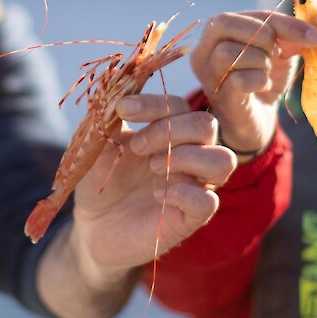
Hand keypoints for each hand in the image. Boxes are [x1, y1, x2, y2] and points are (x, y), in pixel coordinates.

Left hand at [69, 93, 234, 273]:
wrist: (92, 226)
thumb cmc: (101, 180)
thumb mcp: (99, 144)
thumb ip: (109, 118)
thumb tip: (116, 91)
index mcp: (169, 132)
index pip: (178, 105)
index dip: (152, 103)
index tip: (121, 109)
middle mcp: (189, 155)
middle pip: (207, 125)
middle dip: (170, 129)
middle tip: (137, 146)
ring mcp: (193, 186)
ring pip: (223, 160)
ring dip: (187, 157)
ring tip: (153, 167)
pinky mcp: (190, 218)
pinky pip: (208, 201)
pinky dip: (184, 192)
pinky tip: (158, 193)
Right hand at [190, 11, 316, 151]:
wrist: (257, 119)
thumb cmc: (263, 78)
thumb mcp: (279, 50)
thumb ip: (290, 35)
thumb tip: (314, 33)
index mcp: (218, 31)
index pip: (247, 14)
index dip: (282, 22)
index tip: (313, 36)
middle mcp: (204, 49)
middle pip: (225, 23)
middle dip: (261, 36)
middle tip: (276, 53)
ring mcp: (208, 74)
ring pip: (228, 52)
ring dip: (260, 60)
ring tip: (267, 71)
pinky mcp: (220, 96)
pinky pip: (239, 80)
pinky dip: (260, 80)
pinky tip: (263, 86)